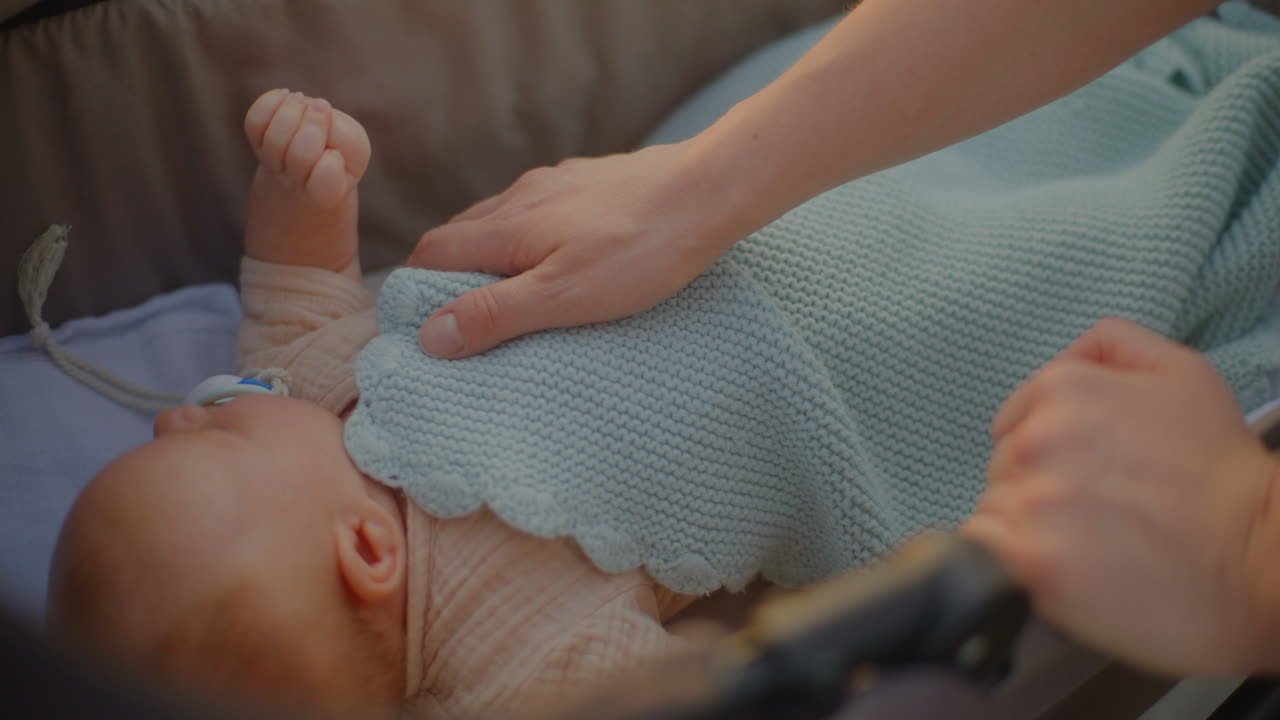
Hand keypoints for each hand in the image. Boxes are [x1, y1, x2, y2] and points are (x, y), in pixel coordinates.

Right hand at [405, 142, 741, 357]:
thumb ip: (497, 314)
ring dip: (489, 255)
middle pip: (460, 234)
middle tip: (461, 318)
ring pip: (500, 219)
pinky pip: (540, 209)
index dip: (416, 290)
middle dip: (448, 274)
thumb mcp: (565, 297)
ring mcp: (557, 183)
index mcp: (507, 227)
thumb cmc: (642, 251)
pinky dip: (529, 237)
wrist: (708, 190)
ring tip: (508, 295)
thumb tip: (430, 334)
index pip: (432, 253)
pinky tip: (559, 258)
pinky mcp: (590, 180)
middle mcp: (522, 196)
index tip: (420, 325)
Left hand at [963, 317, 1279, 675]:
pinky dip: (1011, 564)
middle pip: (1002, 470)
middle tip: (1101, 514)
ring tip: (1092, 545)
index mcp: (1062, 390)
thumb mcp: (1179, 372)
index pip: (1014, 426)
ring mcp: (1032, 501)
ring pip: (994, 512)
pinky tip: (1063, 570)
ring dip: (1027, 531)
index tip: (1094, 478)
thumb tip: (1057, 366)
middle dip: (1040, 491)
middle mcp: (1037, 440)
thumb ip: (1106, 347)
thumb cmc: (1222, 473)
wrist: (1262, 557)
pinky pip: (986, 553)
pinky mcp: (1032, 561)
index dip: (1052, 457)